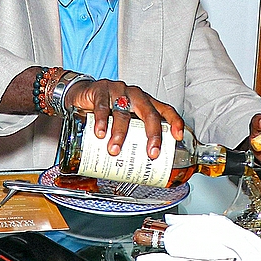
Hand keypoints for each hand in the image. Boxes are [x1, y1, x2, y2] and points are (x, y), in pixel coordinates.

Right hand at [65, 79, 183, 158]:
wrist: (82, 94)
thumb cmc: (107, 110)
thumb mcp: (123, 122)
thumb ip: (130, 139)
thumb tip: (135, 169)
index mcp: (144, 102)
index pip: (165, 109)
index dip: (174, 121)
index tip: (178, 136)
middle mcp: (135, 95)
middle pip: (149, 113)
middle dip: (152, 134)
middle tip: (151, 153)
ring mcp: (118, 91)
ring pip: (123, 113)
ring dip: (120, 133)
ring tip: (114, 149)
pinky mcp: (100, 90)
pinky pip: (102, 106)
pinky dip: (101, 121)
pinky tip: (100, 133)